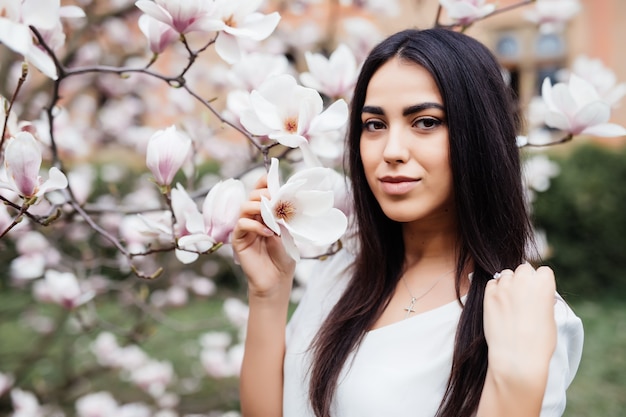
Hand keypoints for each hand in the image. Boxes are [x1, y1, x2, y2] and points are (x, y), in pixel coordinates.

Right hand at [232, 175, 295, 298]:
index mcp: (265, 212)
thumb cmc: (284, 255)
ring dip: (259, 208)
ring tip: (272, 218)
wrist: (277, 278)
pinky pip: (242, 224)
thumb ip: (282, 214)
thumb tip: (283, 197)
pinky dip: (255, 225)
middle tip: (276, 201)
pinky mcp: (239, 239)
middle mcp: (253, 217)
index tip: (273, 179)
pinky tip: (267, 233)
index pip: (260, 190)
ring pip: (245, 207)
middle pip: (252, 195)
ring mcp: (245, 227)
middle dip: (264, 194)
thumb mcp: (288, 230)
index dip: (264, 182)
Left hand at [483, 263, 556, 380]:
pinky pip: (492, 284)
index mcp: (543, 284)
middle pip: (523, 269)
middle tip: (524, 295)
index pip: (543, 271)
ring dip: (509, 283)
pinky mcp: (489, 295)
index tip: (539, 292)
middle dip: (524, 279)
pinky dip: (495, 290)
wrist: (517, 357)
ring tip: (510, 301)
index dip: (541, 282)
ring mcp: (504, 287)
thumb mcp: (550, 318)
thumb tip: (541, 297)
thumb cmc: (539, 342)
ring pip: (506, 274)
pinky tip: (499, 303)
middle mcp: (523, 281)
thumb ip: (544, 301)